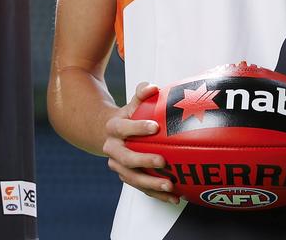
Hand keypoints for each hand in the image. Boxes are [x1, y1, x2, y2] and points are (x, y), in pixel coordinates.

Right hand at [102, 82, 180, 204]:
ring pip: (133, 178)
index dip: (137, 128)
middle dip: (144, 160)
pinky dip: (157, 194)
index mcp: (113, 128)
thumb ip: (142, 93)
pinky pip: (142, 188)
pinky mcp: (127, 178)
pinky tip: (173, 197)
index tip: (155, 127)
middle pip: (126, 158)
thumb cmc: (129, 117)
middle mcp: (113, 149)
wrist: (111, 135)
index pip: (123, 128)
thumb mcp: (133, 103)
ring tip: (170, 185)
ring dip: (151, 183)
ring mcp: (118, 166)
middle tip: (162, 161)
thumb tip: (153, 87)